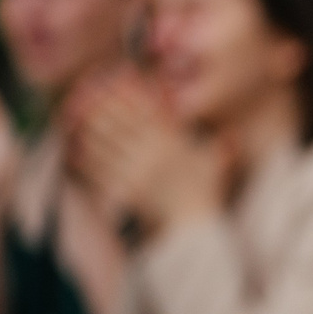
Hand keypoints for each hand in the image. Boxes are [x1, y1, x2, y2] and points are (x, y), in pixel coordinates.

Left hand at [67, 67, 226, 233]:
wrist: (191, 228)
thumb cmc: (204, 196)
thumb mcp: (215, 167)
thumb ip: (222, 147)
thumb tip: (234, 136)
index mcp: (171, 144)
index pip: (145, 112)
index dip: (127, 96)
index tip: (114, 85)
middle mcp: (151, 153)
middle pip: (118, 122)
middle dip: (102, 107)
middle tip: (87, 96)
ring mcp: (134, 171)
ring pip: (103, 142)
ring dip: (89, 128)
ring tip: (79, 118)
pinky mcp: (121, 188)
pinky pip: (97, 168)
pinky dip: (84, 156)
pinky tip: (78, 149)